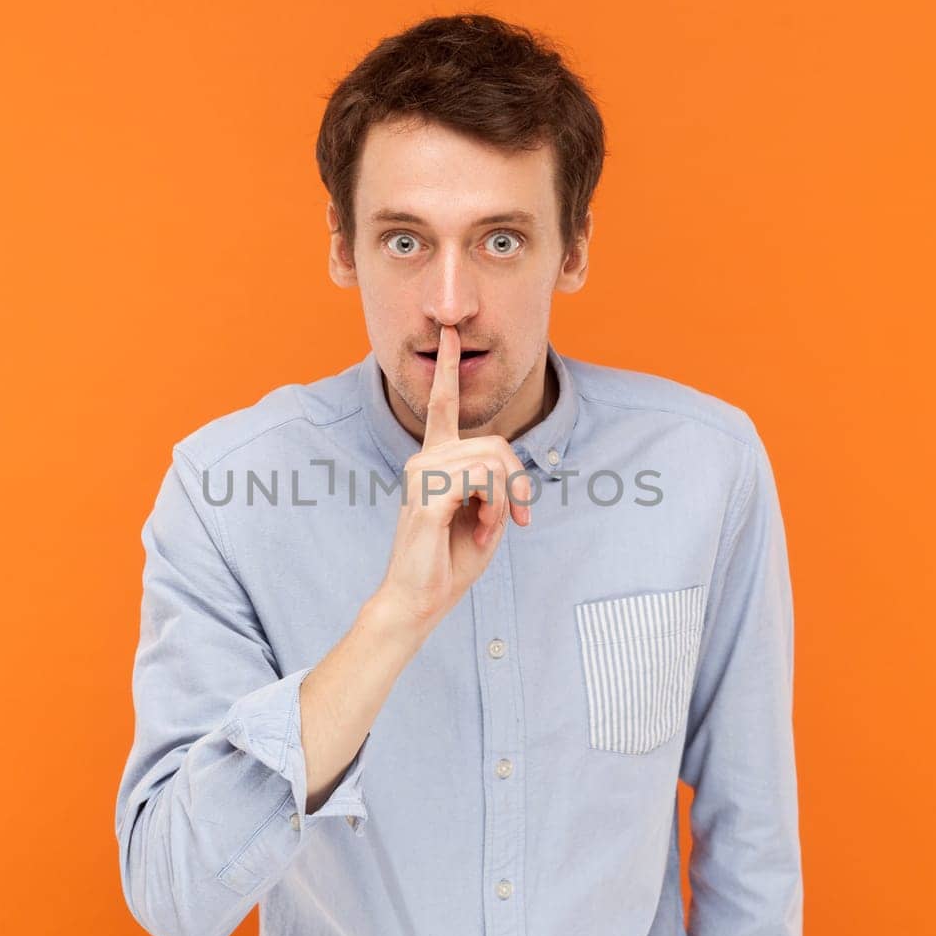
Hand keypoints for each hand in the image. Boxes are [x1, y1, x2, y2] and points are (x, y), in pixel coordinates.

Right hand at [375, 324, 533, 629]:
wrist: (418, 599)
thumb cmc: (449, 561)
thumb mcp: (485, 515)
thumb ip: (495, 483)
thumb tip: (506, 468)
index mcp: (434, 459)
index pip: (442, 405)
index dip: (449, 370)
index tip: (451, 335)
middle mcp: (424, 458)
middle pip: (496, 442)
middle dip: (517, 481)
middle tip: (516, 516)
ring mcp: (422, 474)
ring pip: (493, 460)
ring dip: (504, 499)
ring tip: (489, 527)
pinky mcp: (428, 494)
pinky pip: (483, 480)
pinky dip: (494, 508)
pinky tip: (480, 530)